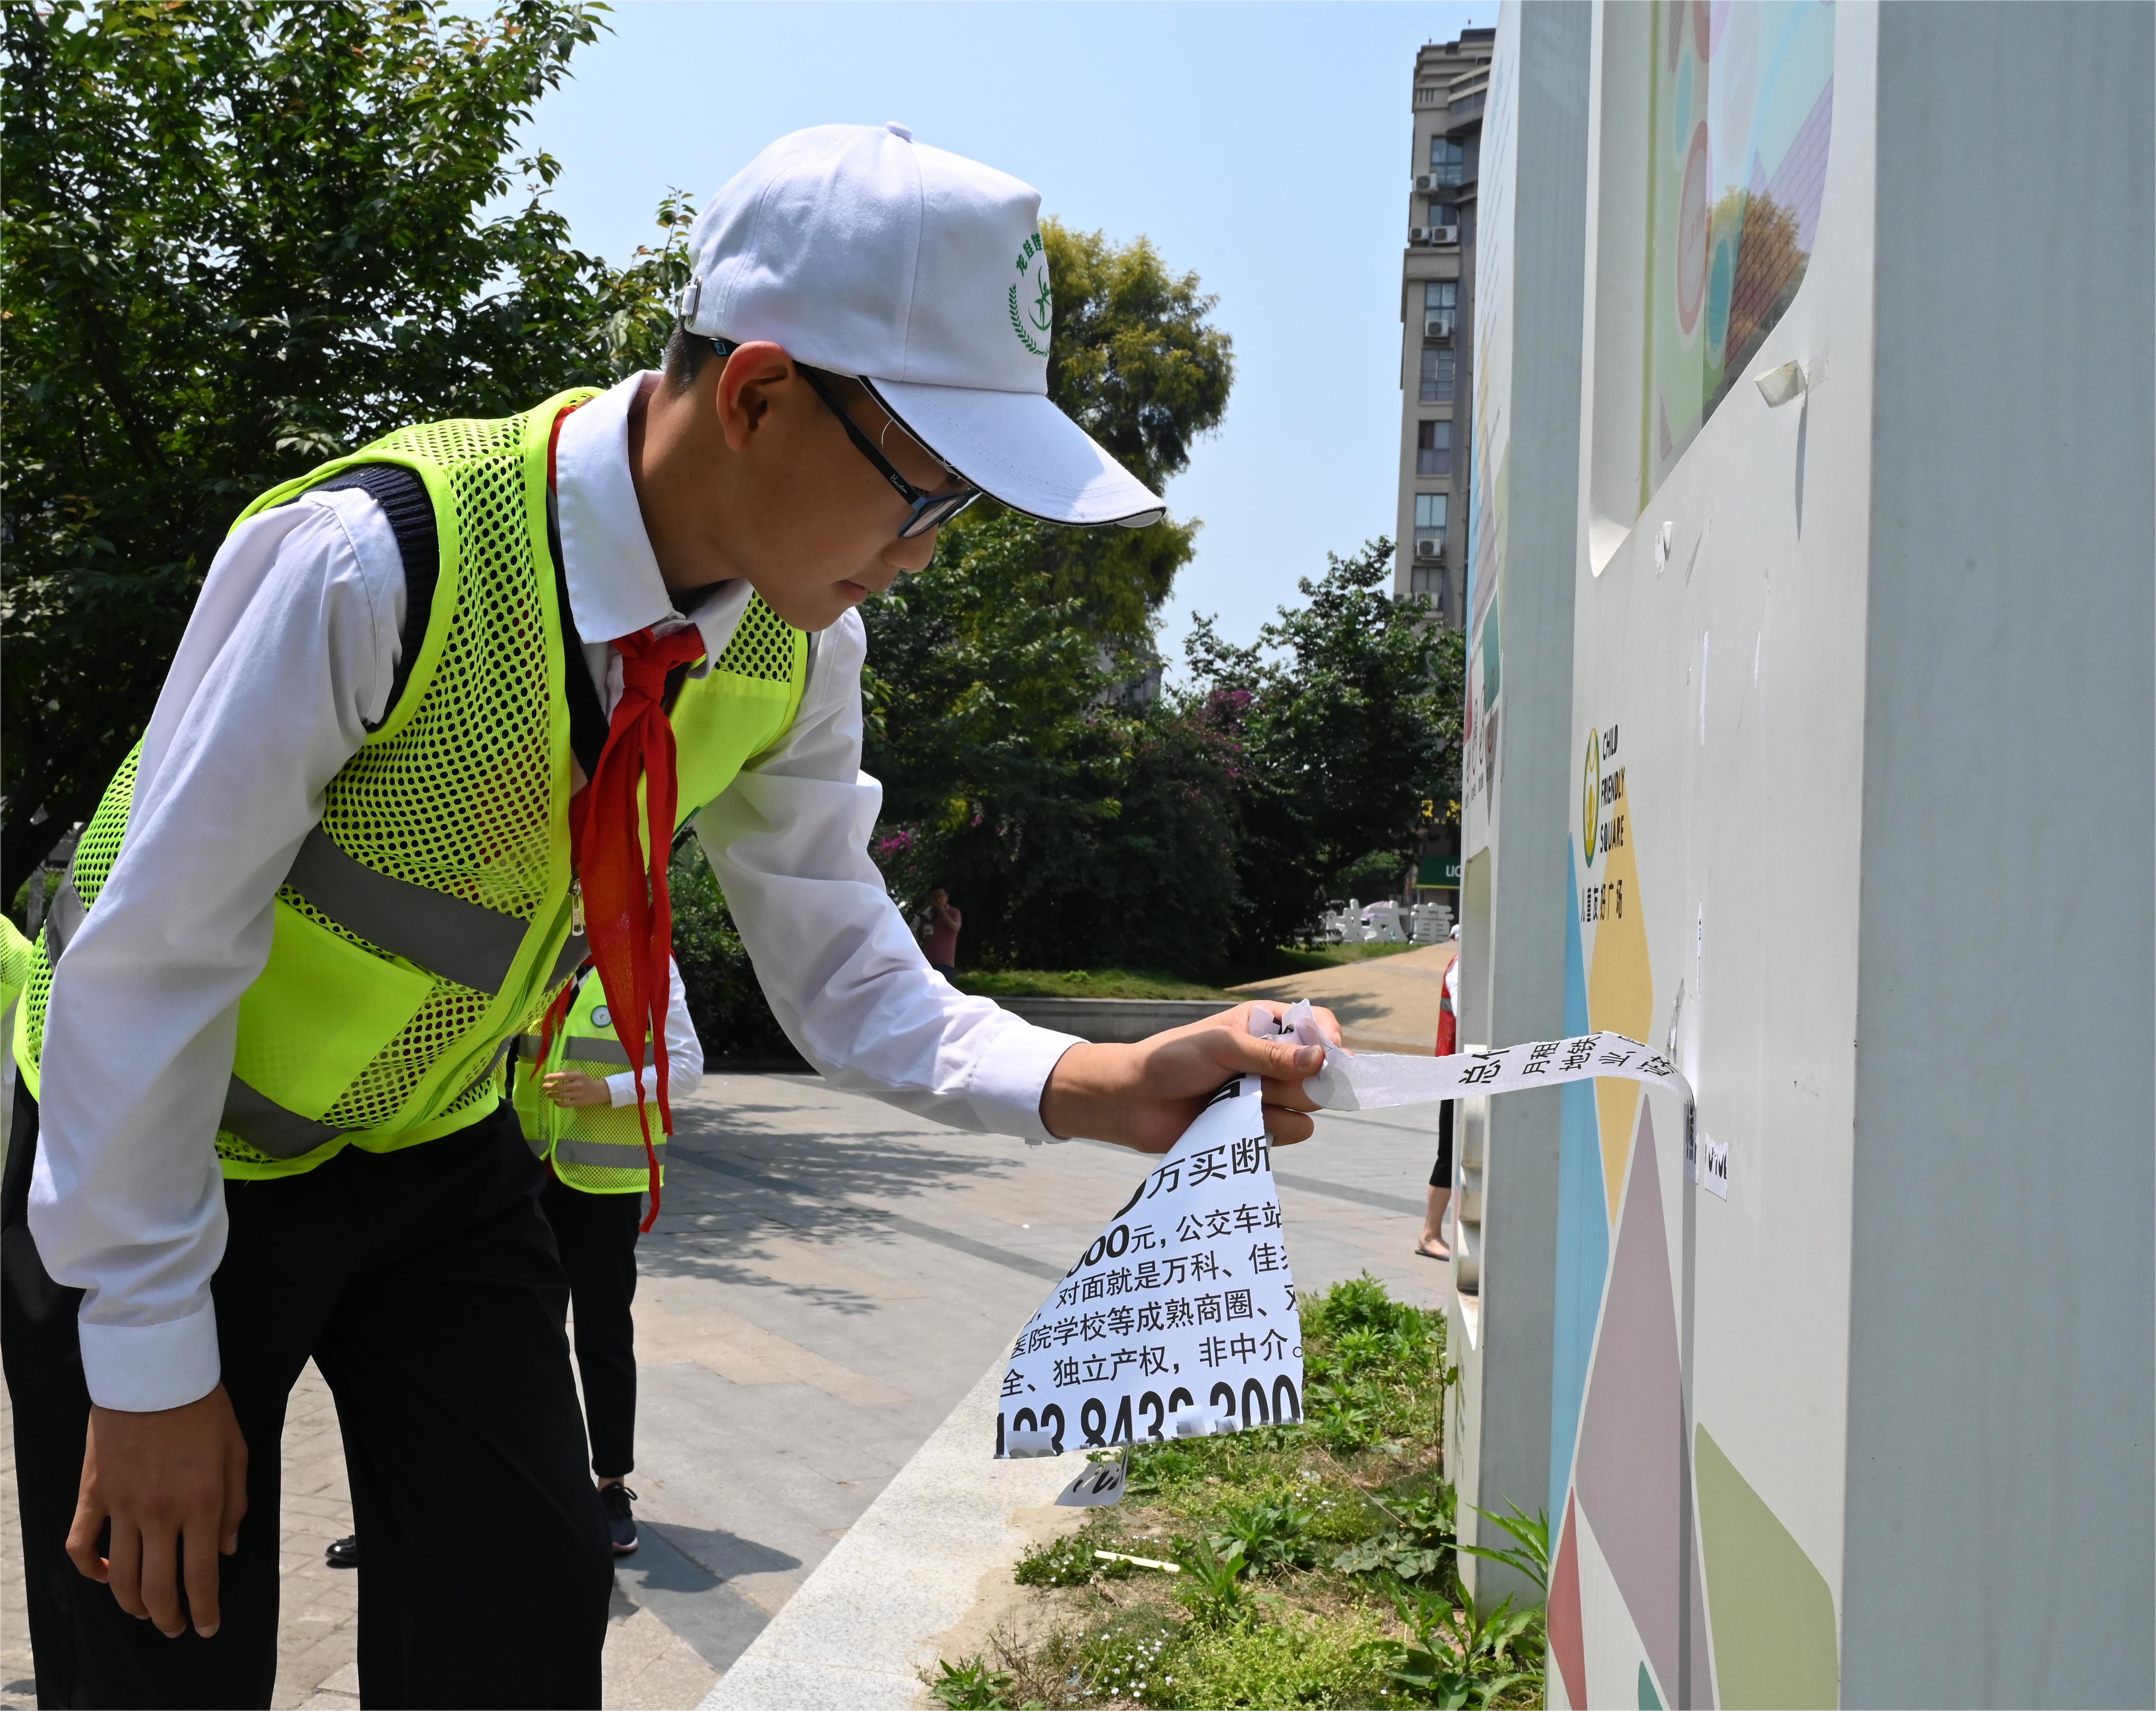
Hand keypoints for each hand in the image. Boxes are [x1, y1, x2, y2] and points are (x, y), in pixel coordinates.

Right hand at [68, 1384, 247, 1637]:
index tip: (207, 1628)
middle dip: (168, 1618)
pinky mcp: (94, 1494)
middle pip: (158, 1587)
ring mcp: (123, 1506)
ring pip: (120, 1577)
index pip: (201, 1576)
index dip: (204, 1610)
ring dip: (132, 1604)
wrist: (154, 1373)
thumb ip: (234, 1506)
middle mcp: (161, 1513)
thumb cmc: (204, 1408)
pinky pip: (81, 1545)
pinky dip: (90, 1569)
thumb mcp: (236, 1453)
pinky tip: (104, 1576)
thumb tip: (226, 1551)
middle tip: (175, 1629)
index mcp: (201, 1504)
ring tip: (145, 1612)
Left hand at [542, 1071, 611, 1107]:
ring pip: (561, 1095)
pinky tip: (555, 1101)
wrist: (598, 1091)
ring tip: (547, 1094)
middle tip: (544, 1086)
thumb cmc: (586, 1081)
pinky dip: (558, 1103)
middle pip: (560, 1086)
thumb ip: (568, 1072)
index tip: (545, 1078)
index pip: (563, 1076)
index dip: (553, 1077)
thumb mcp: (579, 1074)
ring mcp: (578, 1095)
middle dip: (550, 1086)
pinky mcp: (578, 1103)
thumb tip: (556, 1073)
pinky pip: (565, 1104)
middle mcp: (577, 1085)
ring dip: (552, 1095)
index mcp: (578, 1076)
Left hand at [1039, 1000, 1341, 1152]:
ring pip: (1310, 1107)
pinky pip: (1293, 1132)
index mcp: (1263, 1026)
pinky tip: (1237, 1123)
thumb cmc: (1171, 1061)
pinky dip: (1270, 1130)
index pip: (1316, 1024)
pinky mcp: (1259, 1127)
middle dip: (1291, 1081)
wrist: (1134, 1102)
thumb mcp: (1222, 1046)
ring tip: (1236, 1102)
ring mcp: (1267, 1095)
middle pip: (1319, 1074)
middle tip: (1253, 1082)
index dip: (1329, 1038)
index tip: (1330, 1053)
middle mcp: (1271, 1060)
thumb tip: (1322, 1058)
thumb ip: (1272, 1055)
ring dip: (1278, 1107)